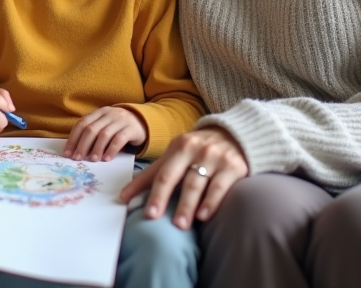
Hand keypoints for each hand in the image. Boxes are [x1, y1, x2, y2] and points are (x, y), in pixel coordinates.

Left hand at [65, 106, 145, 161]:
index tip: (68, 153)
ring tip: (92, 160)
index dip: (73, 139)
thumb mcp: (105, 125)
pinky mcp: (131, 128)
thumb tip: (76, 151)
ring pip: (104, 134)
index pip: (82, 124)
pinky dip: (111, 150)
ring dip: (96, 148)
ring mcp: (120, 120)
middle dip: (82, 145)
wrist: (143, 121)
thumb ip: (93, 133)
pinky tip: (107, 159)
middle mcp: (108, 114)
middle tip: (78, 158)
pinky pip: (119, 139)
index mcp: (99, 112)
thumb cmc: (118, 127)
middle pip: (91, 129)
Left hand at [119, 126, 247, 229]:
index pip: (162, 172)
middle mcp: (195, 149)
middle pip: (176, 177)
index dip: (151, 192)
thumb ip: (151, 175)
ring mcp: (215, 157)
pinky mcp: (234, 166)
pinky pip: (220, 187)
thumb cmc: (198, 150)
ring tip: (180, 224)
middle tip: (153, 217)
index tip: (144, 211)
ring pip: (197, 184)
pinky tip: (203, 215)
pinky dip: (210, 202)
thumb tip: (124, 196)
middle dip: (163, 197)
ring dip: (187, 205)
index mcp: (179, 146)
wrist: (236, 135)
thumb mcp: (176, 155)